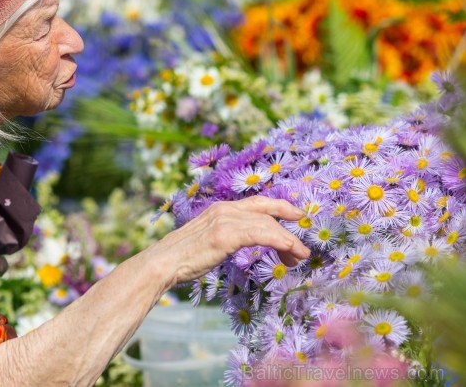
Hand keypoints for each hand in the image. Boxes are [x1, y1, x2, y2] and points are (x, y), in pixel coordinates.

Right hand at [153, 195, 310, 284]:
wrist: (162, 263)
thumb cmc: (182, 257)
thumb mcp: (208, 240)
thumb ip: (225, 235)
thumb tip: (240, 242)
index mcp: (220, 208)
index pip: (258, 203)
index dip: (280, 208)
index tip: (296, 219)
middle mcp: (224, 209)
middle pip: (267, 209)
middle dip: (290, 221)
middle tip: (304, 243)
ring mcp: (225, 220)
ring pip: (268, 224)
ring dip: (289, 241)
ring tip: (300, 257)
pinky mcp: (225, 235)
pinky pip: (261, 234)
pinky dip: (280, 241)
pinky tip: (290, 251)